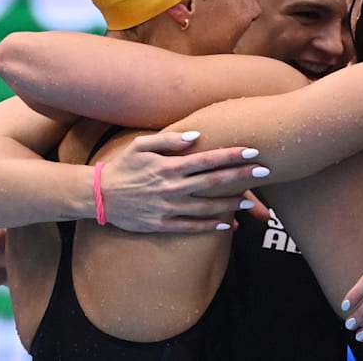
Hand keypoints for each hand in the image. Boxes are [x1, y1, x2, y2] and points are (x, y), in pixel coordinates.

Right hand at [100, 131, 268, 232]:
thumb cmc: (122, 166)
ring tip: (250, 203)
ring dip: (230, 205)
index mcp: (169, 166)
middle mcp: (172, 187)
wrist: (98, 196)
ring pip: (207, 207)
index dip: (232, 156)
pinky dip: (210, 226)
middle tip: (265, 172)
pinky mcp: (162, 224)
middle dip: (241, 177)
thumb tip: (196, 136)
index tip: (252, 153)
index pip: (208, 160)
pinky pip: (191, 226)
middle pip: (214, 182)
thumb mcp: (140, 145)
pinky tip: (226, 225)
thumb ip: (169, 140)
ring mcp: (168, 208)